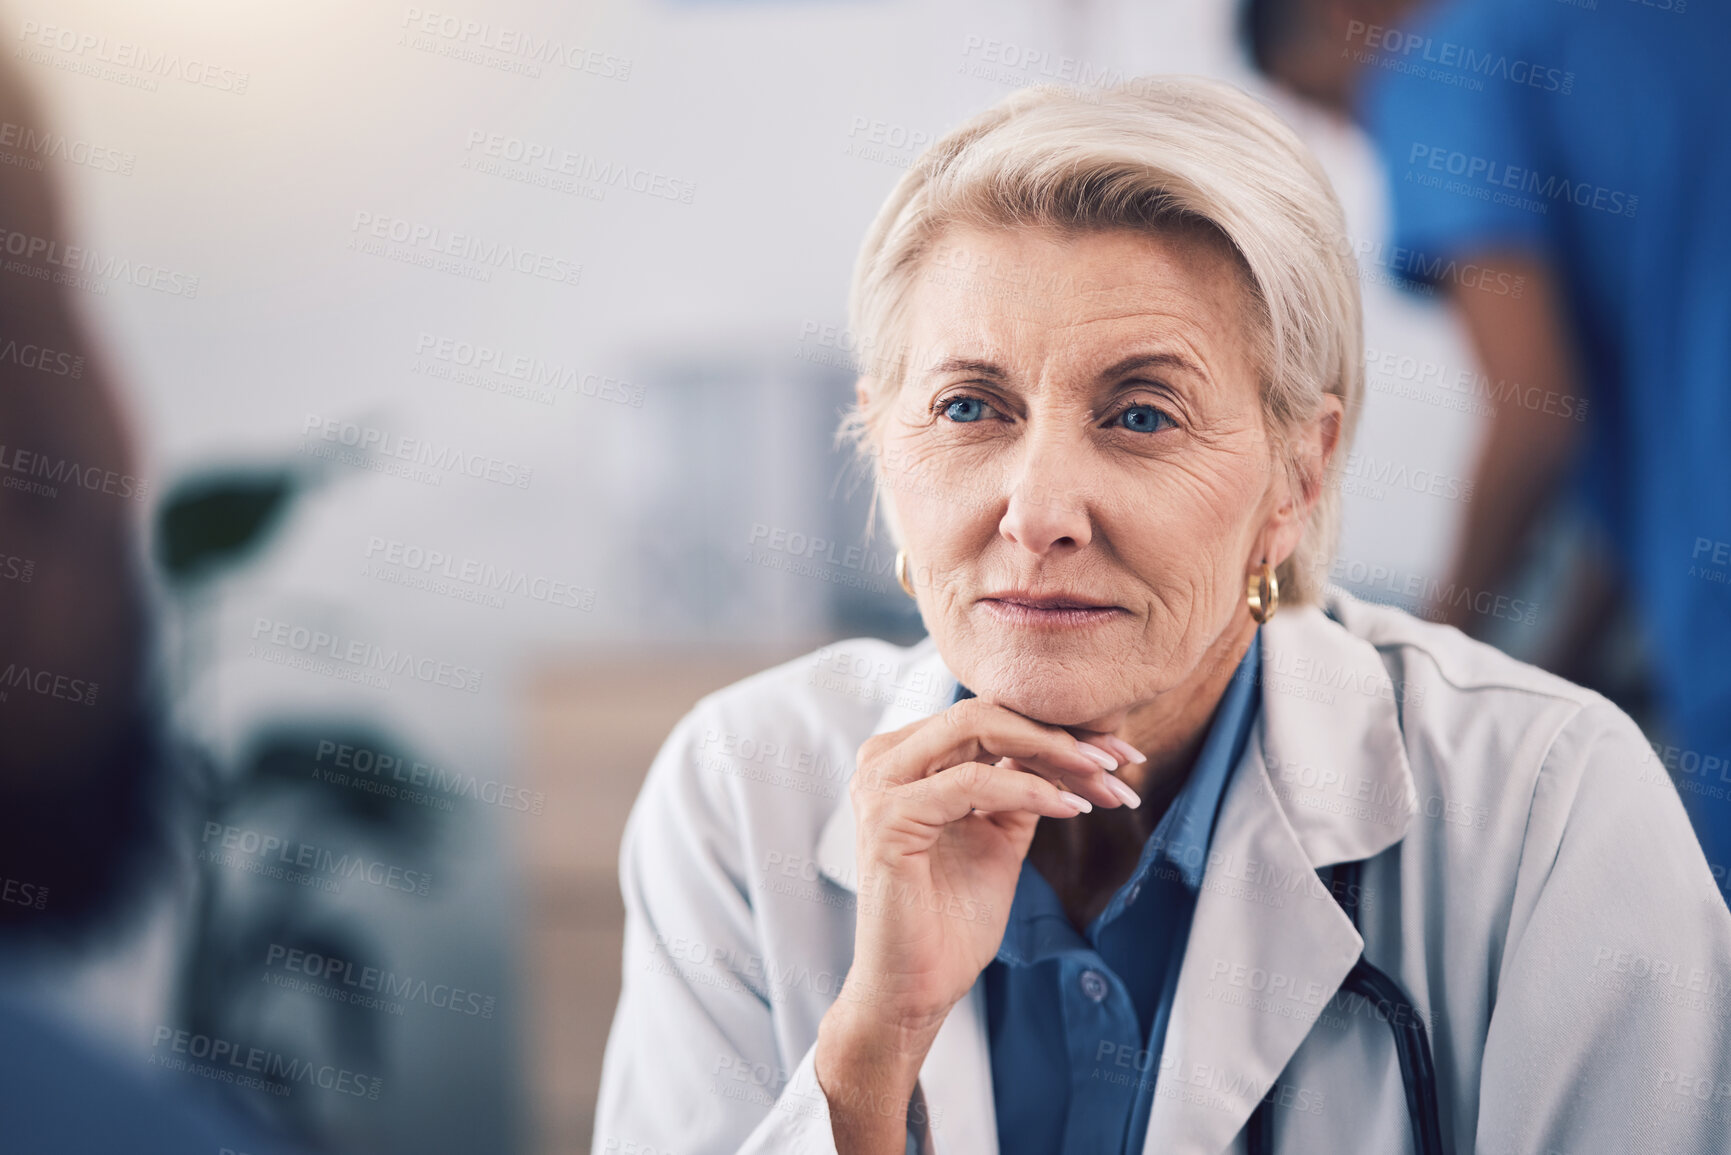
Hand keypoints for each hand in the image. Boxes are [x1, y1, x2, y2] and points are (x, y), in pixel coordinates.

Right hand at [815, 698, 1139, 1150]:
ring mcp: (881, 785)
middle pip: (987, 711)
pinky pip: (972, 782)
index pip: (991, 715)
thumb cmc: (951, 918)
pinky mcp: (888, 818)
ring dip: (1056, 754)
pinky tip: (1072, 807)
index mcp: (906, 756)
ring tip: (1108, 785)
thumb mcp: (999, 834)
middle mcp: (885, 759)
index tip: (1120, 752)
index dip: (1059, 727)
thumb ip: (1021, 784)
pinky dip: (1029, 788)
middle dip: (1064, 734)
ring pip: (979, 729)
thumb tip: (1076, 745)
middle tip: (1123, 760)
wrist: (917, 987)